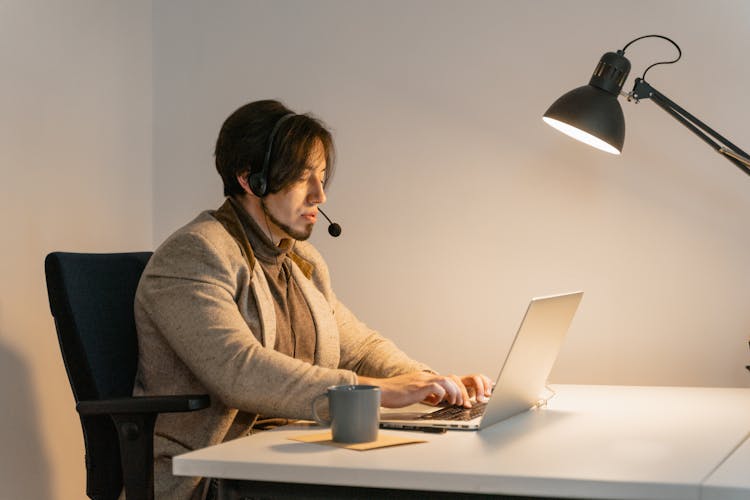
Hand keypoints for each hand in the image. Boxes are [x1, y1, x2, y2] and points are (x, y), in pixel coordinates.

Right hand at [358, 372, 492, 408]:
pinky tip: (438, 402)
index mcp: (426, 378)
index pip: (448, 379)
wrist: (379, 390)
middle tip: (465, 403)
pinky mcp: (417, 386)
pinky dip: (441, 395)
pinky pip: (436, 387)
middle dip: (462, 391)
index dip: (459, 388)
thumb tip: (436, 399)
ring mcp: (422, 380)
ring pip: (447, 381)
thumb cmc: (394, 394)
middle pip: (452, 378)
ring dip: (455, 393)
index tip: (463, 399)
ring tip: (457, 403)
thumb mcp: (413, 393)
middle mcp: (426, 377)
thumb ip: (426, 393)